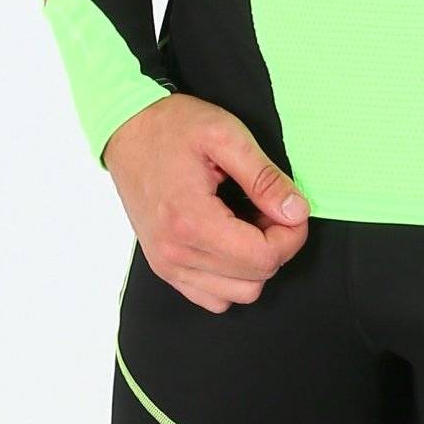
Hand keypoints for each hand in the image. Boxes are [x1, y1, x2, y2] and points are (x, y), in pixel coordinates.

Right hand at [102, 91, 310, 312]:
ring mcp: (166, 265)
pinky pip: (212, 297)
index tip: (292, 208)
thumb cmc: (172, 126)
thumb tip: (296, 212)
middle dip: (276, 246)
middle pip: (254, 280)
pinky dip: (231, 276)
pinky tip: (231, 238)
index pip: (262, 258)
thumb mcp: (225, 136)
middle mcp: (175, 253)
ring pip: (236, 295)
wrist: (127, 129)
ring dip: (254, 263)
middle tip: (270, 207)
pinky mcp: (163, 266)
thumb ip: (264, 177)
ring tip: (249, 221)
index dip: (291, 236)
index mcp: (191, 220)